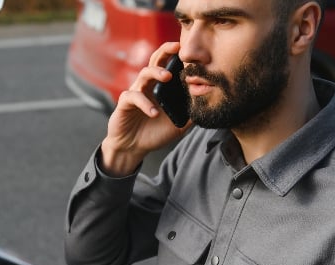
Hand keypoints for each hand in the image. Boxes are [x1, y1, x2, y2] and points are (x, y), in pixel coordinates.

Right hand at [101, 42, 192, 176]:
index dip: (177, 54)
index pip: (169, 64)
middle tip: (177, 48)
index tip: (190, 48)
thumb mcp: (179, 123)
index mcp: (161, 87)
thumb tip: (210, 105)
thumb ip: (191, 113)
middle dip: (165, 52)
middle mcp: (148, 85)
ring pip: (144, 74)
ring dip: (156, 73)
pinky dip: (145, 103)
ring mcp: (136, 92)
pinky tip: (154, 113)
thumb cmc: (155, 132)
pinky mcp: (125, 103)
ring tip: (167, 77)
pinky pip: (133, 97)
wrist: (133, 146)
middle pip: (155, 61)